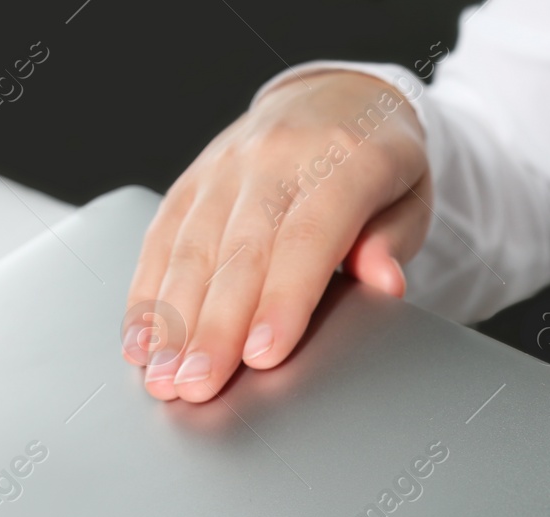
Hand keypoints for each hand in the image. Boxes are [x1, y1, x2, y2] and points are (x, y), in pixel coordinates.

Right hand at [123, 71, 429, 401]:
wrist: (339, 97)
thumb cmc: (379, 162)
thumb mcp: (410, 196)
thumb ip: (394, 240)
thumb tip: (385, 282)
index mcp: (342, 158)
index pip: (307, 238)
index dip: (282, 300)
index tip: (262, 357)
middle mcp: (276, 156)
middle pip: (240, 251)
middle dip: (215, 326)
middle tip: (199, 385)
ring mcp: (227, 165)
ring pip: (192, 247)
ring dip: (172, 319)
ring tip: (163, 376)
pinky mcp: (193, 178)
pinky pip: (162, 237)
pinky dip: (147, 293)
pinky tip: (139, 340)